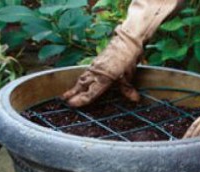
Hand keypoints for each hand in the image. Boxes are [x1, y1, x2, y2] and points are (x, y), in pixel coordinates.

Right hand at [62, 0, 183, 106]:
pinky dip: (81, 79)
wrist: (126, 41)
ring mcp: (94, 67)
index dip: (80, 100)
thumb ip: (128, 89)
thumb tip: (135, 99)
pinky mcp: (95, 63)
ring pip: (82, 79)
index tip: (72, 104)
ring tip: (67, 93)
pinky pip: (86, 73)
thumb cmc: (127, 58)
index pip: (89, 93)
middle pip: (81, 85)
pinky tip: (79, 81)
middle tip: (64, 99)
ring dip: (75, 86)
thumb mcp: (128, 76)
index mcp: (104, 78)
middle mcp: (96, 73)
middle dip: (72, 93)